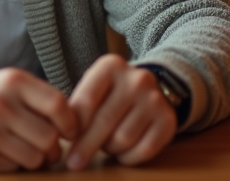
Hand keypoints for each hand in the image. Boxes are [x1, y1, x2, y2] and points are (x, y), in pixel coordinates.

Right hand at [0, 69, 77, 171]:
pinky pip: (13, 167)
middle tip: (49, 148)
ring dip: (35, 158)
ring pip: (35, 157)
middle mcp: (0, 105)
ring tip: (24, 149)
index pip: (58, 106)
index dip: (71, 123)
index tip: (70, 131)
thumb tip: (74, 119)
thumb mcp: (4, 82)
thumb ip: (36, 96)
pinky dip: (13, 164)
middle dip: (54, 148)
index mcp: (11, 81)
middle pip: (50, 138)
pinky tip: (1, 152)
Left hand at [66, 54, 177, 170]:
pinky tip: (122, 153)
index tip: (63, 141)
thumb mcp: (94, 88)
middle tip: (74, 162)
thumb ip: (78, 106)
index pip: (86, 100)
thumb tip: (61, 134)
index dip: (74, 125)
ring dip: (109, 149)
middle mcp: (137, 79)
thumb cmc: (111, 93)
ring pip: (123, 139)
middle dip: (86, 146)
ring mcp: (155, 99)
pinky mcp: (168, 120)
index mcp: (111, 66)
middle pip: (104, 121)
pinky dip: (129, 158)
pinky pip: (144, 150)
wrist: (152, 89)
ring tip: (105, 145)